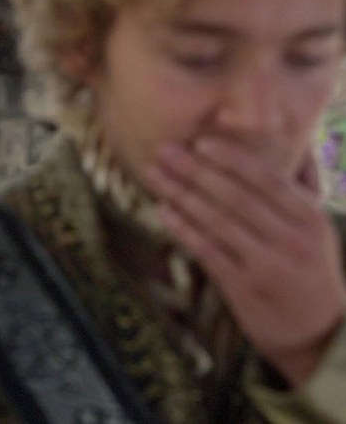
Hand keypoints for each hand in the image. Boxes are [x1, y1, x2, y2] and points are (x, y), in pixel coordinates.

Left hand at [143, 138, 345, 386]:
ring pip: (216, 222)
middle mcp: (290, 239)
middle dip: (195, 170)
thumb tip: (285, 142)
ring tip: (154, 174)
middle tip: (164, 150)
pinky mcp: (243, 288)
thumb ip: (298, 189)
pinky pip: (207, 251)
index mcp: (310, 218)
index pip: (266, 179)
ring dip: (181, 194)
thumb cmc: (309, 268)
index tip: (199, 140)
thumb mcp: (317, 228)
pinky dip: (183, 228)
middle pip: (235, 196)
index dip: (231, 158)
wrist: (317, 332)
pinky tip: (163, 210)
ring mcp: (266, 265)